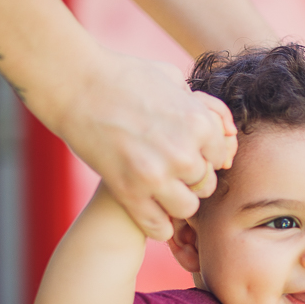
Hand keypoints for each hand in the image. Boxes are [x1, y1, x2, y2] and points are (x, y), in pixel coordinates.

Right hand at [52, 47, 235, 239]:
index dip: (204, 155)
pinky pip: (158, 226)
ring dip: (175, 202)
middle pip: (205, 185)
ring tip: (160, 189)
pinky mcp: (129, 193)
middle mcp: (183, 153)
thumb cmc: (125, 77)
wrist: (77, 85)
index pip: (221, 158)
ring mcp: (156, 176)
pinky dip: (157, 223)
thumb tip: (228, 133)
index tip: (187, 151)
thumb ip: (204, 106)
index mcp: (199, 124)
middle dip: (191, 179)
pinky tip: (147, 208)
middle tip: (171, 171)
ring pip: (187, 209)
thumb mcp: (173, 80)